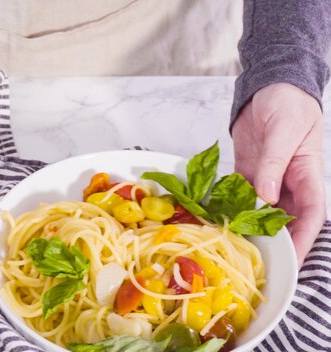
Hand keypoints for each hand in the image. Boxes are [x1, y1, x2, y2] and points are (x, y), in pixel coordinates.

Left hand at [233, 83, 325, 266]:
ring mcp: (266, 178)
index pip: (311, 214)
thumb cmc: (288, 103)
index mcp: (307, 174)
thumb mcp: (284, 131)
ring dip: (248, 227)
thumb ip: (275, 163)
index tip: (293, 259)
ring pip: (259, 211)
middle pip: (285, 220)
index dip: (304, 239)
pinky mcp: (247, 172)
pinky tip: (217, 220)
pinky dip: (229, 207)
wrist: (270, 85)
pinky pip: (238, 196)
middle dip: (274, 242)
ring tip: (232, 246)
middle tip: (256, 262)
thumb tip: (267, 195)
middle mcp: (287, 182)